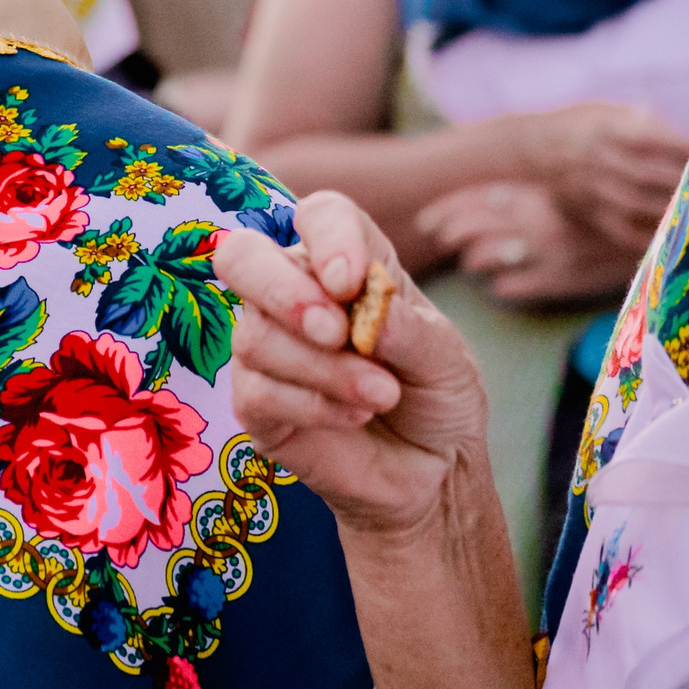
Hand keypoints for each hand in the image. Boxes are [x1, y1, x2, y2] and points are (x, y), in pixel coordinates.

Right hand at [217, 192, 488, 535]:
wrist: (433, 472)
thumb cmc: (436, 396)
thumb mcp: (447, 359)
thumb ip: (408, 331)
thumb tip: (362, 309)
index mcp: (343, 265)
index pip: (319, 217)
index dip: (328, 238)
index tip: (350, 282)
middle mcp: (292, 294)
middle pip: (242, 256)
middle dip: (283, 291)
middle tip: (336, 332)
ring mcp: (265, 347)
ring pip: (255, 335)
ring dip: (326, 369)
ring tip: (381, 395)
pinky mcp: (253, 402)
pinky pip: (257, 391)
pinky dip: (314, 406)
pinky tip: (353, 416)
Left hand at [418, 182, 642, 305]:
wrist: (658, 228)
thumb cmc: (606, 208)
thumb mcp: (567, 191)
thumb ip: (531, 193)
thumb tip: (492, 196)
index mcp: (536, 194)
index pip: (476, 198)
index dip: (446, 210)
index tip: (425, 221)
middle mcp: (536, 219)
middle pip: (473, 225)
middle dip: (449, 232)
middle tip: (438, 238)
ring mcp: (548, 250)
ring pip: (487, 256)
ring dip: (473, 259)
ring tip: (471, 260)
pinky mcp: (565, 278)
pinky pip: (517, 287)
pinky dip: (504, 288)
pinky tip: (501, 287)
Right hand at [505, 100, 688, 249]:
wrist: (531, 147)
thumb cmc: (581, 125)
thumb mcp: (607, 111)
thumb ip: (646, 123)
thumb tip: (685, 143)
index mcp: (604, 130)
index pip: (651, 139)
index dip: (681, 147)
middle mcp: (597, 159)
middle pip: (647, 175)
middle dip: (682, 181)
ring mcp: (591, 188)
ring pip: (638, 204)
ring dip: (671, 208)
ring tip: (688, 209)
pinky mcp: (589, 210)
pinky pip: (622, 229)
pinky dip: (650, 235)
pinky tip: (672, 234)